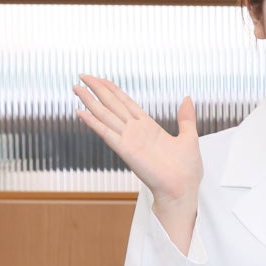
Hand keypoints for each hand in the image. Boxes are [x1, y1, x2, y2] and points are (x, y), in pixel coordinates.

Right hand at [73, 75, 202, 207]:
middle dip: (97, 90)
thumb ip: (186, 118)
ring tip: (76, 88)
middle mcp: (135, 132)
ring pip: (106, 115)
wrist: (183, 190)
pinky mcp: (126, 151)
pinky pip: (107, 134)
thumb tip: (187, 99)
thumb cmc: (187, 170)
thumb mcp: (189, 137)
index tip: (100, 78)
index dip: (112, 89)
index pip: (126, 103)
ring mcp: (129, 140)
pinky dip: (93, 123)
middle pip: (112, 105)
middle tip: (82, 75)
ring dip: (90, 101)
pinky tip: (80, 112)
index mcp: (149, 127)